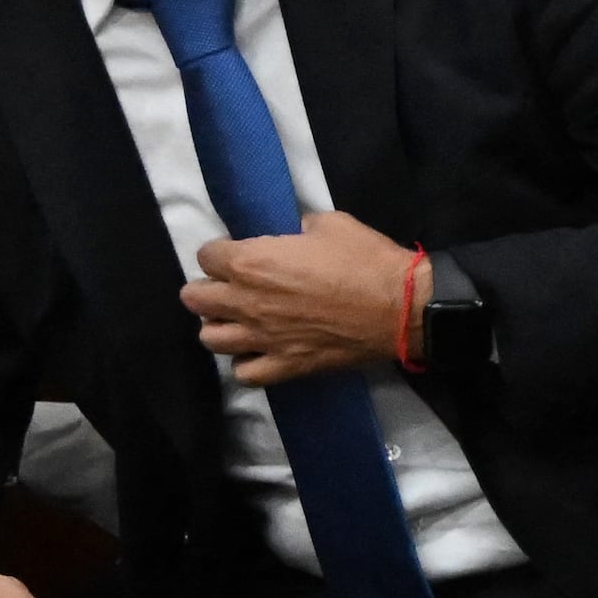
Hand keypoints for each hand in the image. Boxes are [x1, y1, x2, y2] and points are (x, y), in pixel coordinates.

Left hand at [183, 209, 413, 384]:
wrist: (403, 308)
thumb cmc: (367, 261)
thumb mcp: (331, 224)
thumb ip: (298, 228)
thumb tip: (294, 234)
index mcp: (251, 262)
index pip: (205, 256)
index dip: (221, 252)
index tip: (238, 253)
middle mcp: (246, 302)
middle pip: (194, 298)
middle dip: (208, 288)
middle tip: (232, 287)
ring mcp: (263, 339)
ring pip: (210, 338)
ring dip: (220, 326)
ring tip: (240, 321)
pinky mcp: (286, 365)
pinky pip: (244, 373)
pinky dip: (246, 363)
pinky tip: (259, 352)